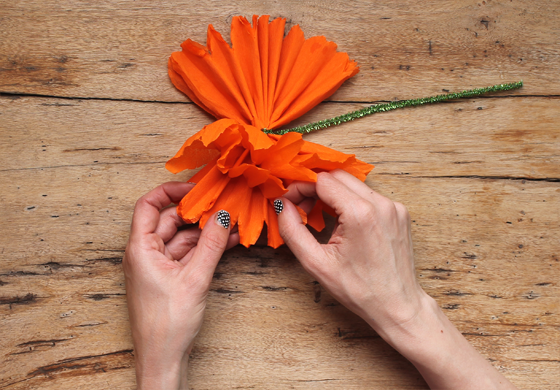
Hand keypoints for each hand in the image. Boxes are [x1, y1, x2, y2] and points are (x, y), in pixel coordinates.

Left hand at [123, 182, 236, 389]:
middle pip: (170, 220)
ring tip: (233, 223)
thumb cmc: (167, 324)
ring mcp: (159, 265)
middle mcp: (146, 253)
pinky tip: (228, 240)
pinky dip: (207, 246)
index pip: (148, 205)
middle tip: (223, 205)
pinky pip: (190, 252)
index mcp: (140, 249)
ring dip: (207, 230)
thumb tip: (223, 216)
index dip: (171, 191)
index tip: (196, 188)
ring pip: (184, 236)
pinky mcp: (171, 276)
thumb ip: (211, 244)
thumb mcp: (194, 279)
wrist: (164, 358)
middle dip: (198, 212)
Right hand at [276, 170, 516, 389]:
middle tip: (301, 207)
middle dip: (314, 187)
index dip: (300, 187)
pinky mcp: (399, 212)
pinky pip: (368, 195)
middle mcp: (381, 203)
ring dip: (332, 193)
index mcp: (360, 213)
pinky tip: (342, 222)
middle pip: (338, 176)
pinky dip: (350, 201)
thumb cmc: (359, 290)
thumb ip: (292, 230)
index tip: (289, 201)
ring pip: (353, 183)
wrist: (398, 306)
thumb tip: (281, 205)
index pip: (322, 180)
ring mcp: (394, 206)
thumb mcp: (316, 263)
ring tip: (319, 215)